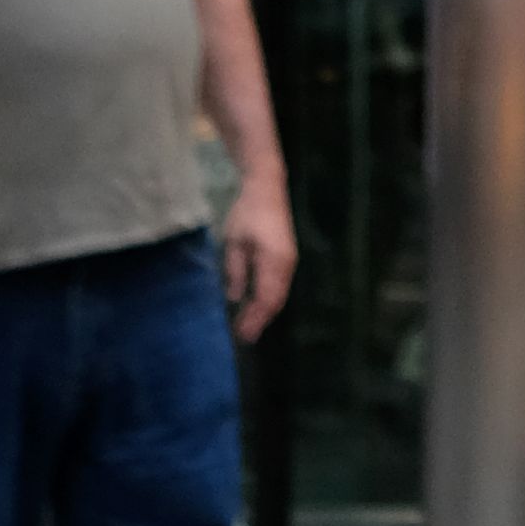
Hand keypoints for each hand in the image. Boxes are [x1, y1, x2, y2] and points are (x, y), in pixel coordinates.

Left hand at [214, 173, 294, 342]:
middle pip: (275, 301)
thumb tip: (236, 297)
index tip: (242, 334)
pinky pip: (280, 286)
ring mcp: (289, 261)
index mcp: (274, 261)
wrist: (267, 188)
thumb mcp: (234, 242)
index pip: (266, 298)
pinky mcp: (287, 258)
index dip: (255, 319)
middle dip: (260, 320)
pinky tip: (257, 307)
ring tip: (250, 327)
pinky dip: (269, 300)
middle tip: (244, 337)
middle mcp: (286, 264)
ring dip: (265, 312)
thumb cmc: (247, 212)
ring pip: (279, 295)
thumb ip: (236, 271)